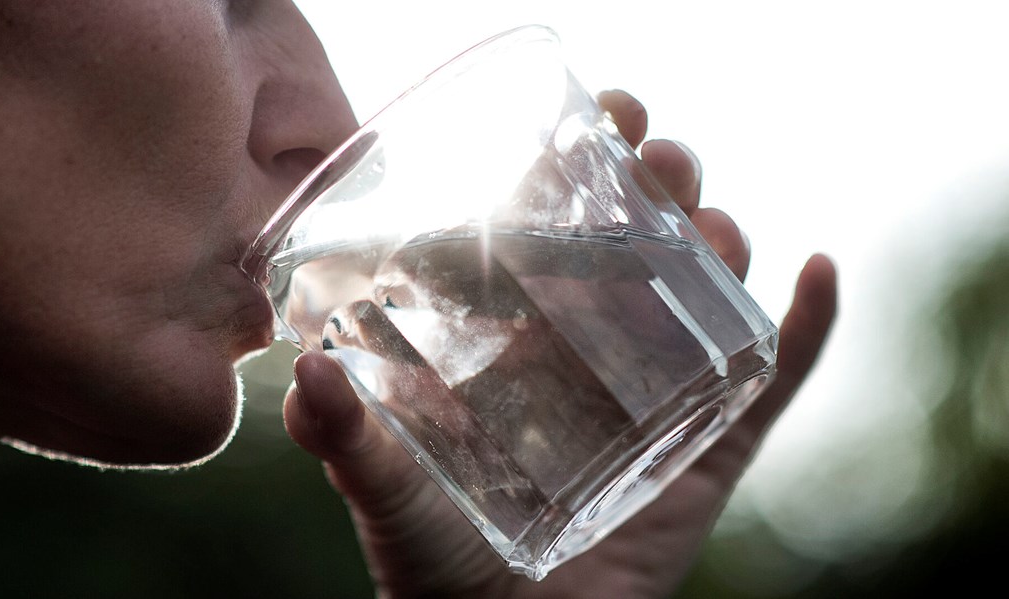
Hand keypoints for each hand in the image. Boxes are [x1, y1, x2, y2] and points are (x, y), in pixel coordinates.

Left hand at [283, 90, 836, 598]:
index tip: (604, 112)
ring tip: (715, 224)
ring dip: (727, 241)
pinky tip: (817, 270)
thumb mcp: (386, 491)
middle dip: (667, 185)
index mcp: (524, 339)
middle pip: (649, 245)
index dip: (590, 163)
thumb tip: (306, 376)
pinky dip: (805, 328)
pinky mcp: (707, 456)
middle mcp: (595, 356)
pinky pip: (770, 384)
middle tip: (662, 160)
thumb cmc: (436, 566)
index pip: (565, 228)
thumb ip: (346, 440)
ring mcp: (659, 399)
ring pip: (711, 297)